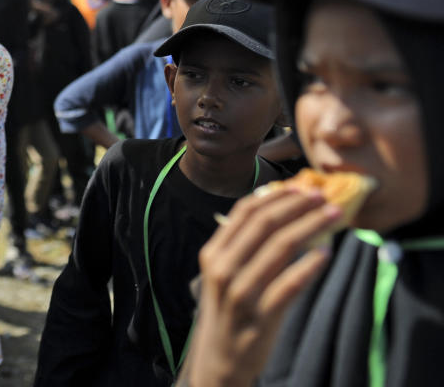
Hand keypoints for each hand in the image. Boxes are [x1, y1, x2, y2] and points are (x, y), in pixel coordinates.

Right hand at [182, 187, 343, 386]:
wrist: (219, 360)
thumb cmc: (227, 311)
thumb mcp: (224, 275)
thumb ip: (243, 247)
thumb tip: (279, 210)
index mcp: (213, 254)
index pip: (245, 212)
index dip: (275, 195)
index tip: (301, 187)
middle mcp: (223, 269)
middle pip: (265, 224)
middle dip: (298, 206)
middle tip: (324, 197)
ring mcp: (241, 293)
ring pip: (281, 248)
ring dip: (311, 226)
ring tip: (334, 217)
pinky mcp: (261, 316)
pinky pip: (291, 284)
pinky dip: (310, 265)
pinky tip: (327, 252)